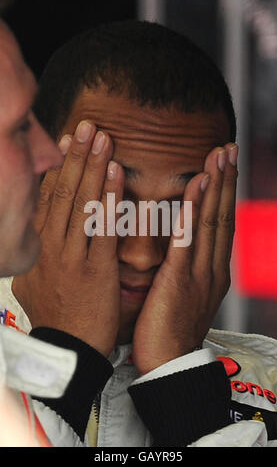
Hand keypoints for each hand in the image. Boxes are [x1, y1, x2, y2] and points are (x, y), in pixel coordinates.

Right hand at [12, 121, 123, 356]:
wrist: (70, 349)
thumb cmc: (58, 314)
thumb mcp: (33, 281)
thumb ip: (34, 253)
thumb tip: (32, 235)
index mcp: (37, 246)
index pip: (46, 198)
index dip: (57, 167)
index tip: (66, 142)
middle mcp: (50, 245)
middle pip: (62, 192)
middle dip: (75, 157)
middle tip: (87, 127)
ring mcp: (71, 256)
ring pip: (79, 203)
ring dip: (91, 168)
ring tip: (102, 138)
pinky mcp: (95, 269)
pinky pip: (102, 228)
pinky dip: (108, 199)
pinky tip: (115, 174)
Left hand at [132, 143, 238, 374]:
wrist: (169, 365)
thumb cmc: (170, 330)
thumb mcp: (185, 294)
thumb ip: (187, 268)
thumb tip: (184, 248)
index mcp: (213, 271)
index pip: (220, 224)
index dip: (224, 193)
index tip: (225, 166)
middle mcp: (213, 268)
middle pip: (222, 216)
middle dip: (226, 181)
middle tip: (228, 148)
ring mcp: (200, 274)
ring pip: (210, 222)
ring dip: (215, 186)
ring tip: (218, 156)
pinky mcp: (179, 281)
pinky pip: (187, 240)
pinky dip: (192, 211)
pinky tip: (196, 186)